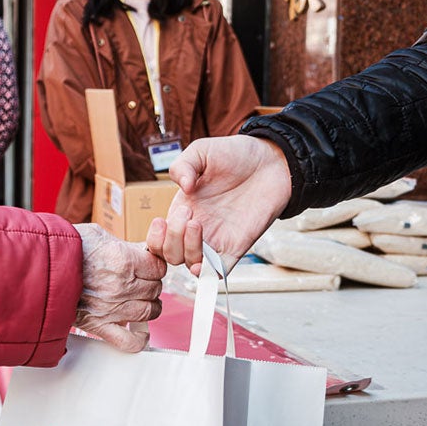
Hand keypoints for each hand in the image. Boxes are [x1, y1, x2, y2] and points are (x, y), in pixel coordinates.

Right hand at [74, 223, 165, 352]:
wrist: (38, 265)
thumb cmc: (65, 248)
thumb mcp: (100, 236)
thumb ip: (126, 246)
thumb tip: (143, 251)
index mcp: (123, 261)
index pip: (158, 268)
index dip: (154, 265)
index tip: (148, 264)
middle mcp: (121, 286)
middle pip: (155, 289)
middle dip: (150, 282)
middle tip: (139, 279)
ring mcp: (111, 308)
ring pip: (149, 312)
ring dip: (148, 305)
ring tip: (140, 299)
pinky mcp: (98, 325)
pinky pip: (129, 341)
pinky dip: (139, 339)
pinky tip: (139, 330)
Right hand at [147, 135, 291, 270]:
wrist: (270, 160)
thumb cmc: (236, 154)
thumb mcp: (201, 151)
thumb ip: (182, 165)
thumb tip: (182, 187)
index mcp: (183, 210)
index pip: (159, 240)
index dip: (156, 237)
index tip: (162, 219)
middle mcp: (198, 229)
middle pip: (172, 255)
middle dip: (173, 240)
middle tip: (189, 214)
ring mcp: (217, 239)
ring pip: (192, 265)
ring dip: (188, 251)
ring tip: (197, 224)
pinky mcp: (238, 246)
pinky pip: (220, 272)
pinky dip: (209, 274)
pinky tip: (204, 263)